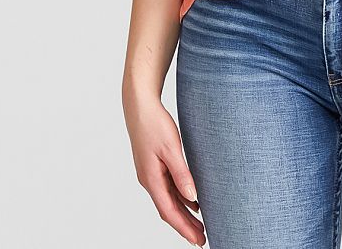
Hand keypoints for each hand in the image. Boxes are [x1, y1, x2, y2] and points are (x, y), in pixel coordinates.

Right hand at [123, 88, 205, 245]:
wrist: (140, 106)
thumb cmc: (154, 124)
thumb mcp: (171, 148)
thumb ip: (181, 174)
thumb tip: (192, 198)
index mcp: (151, 179)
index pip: (169, 211)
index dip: (184, 227)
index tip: (197, 240)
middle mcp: (149, 180)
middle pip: (169, 209)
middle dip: (185, 225)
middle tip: (202, 239)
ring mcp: (151, 173)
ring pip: (169, 200)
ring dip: (184, 214)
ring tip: (200, 226)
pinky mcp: (155, 165)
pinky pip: (169, 188)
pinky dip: (180, 198)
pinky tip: (193, 202)